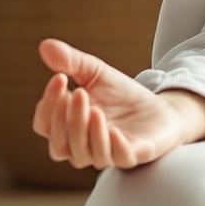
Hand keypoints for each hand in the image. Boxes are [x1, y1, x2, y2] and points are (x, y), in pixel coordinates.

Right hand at [30, 39, 204, 169]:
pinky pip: (119, 159)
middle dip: (64, 120)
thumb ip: (72, 62)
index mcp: (68, 128)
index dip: (47, 106)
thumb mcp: (96, 72)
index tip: (59, 78)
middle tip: (77, 93)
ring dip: (86, 131)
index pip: (44, 126)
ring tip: (95, 108)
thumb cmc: (122, 95)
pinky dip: (114, 146)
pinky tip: (114, 129)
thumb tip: (45, 46)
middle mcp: (83, 146)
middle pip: (59, 146)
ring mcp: (107, 154)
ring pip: (84, 155)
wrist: (160, 107)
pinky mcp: (133, 156)